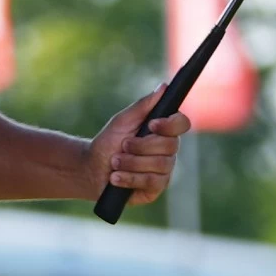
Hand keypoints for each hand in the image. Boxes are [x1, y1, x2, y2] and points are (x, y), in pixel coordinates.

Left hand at [86, 84, 190, 204]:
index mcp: (163, 131)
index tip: (151, 124)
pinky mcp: (156, 188)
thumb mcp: (123, 120)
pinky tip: (116, 177)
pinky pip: (152, 183)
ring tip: (114, 162)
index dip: (170, 124)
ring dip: (132, 163)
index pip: (182, 123)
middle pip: (170, 145)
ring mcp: (164, 170)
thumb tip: (163, 86)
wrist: (93, 167)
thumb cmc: (110, 140)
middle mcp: (168, 151)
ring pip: (161, 165)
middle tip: (123, 145)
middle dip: (141, 146)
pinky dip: (130, 178)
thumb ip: (144, 105)